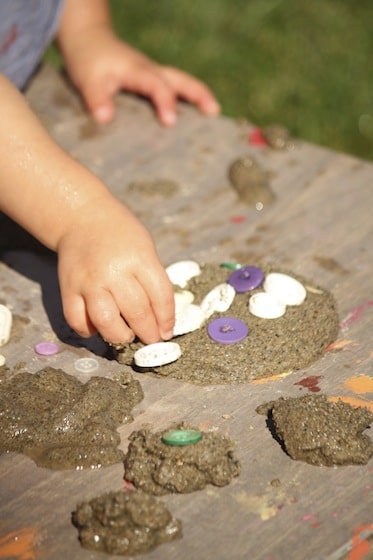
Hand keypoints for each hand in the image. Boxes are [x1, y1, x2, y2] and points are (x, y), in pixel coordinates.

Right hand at [57, 193, 174, 344]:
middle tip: (150, 339)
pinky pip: (78, 320)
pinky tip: (99, 328)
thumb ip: (152, 279)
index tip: (166, 332)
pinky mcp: (68, 289)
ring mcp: (89, 281)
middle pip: (137, 312)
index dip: (166, 319)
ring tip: (127, 335)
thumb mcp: (145, 248)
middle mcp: (114, 271)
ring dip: (121, 336)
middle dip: (148, 333)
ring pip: (106, 322)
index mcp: (139, 258)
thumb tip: (161, 318)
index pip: (160, 296)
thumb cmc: (121, 235)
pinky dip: (89, 331)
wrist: (82, 218)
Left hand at [59, 27, 219, 124]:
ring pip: (181, 81)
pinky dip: (189, 96)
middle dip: (197, 95)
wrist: (89, 38)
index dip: (165, 102)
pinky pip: (175, 87)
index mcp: (137, 70)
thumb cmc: (88, 60)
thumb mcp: (86, 80)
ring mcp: (154, 73)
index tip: (171, 122)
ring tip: (214, 112)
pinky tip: (197, 113)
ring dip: (199, 94)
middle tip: (214, 112)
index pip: (156, 86)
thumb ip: (96, 99)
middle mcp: (150, 70)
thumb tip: (105, 120)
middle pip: (180, 79)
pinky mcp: (152, 79)